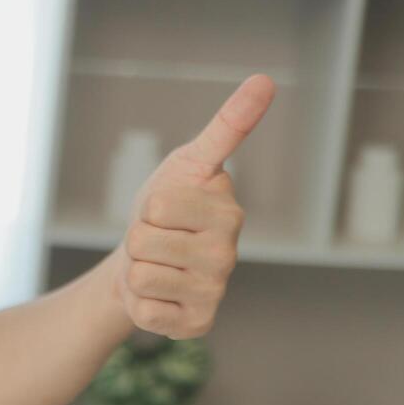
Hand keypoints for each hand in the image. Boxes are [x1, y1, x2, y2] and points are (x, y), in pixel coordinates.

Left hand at [114, 75, 275, 339]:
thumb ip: (227, 125)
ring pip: (139, 276)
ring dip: (138, 271)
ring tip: (158, 266)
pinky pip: (142, 311)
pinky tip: (161, 296)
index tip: (164, 209)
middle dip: (139, 239)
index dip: (148, 206)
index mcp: (228, 212)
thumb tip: (265, 79)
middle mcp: (229, 255)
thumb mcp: (190, 162)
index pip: (157, 204)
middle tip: (159, 241)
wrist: (145, 263)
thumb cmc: (167, 208)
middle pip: (143, 240)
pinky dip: (140, 304)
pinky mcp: (195, 326)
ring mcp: (214, 293)